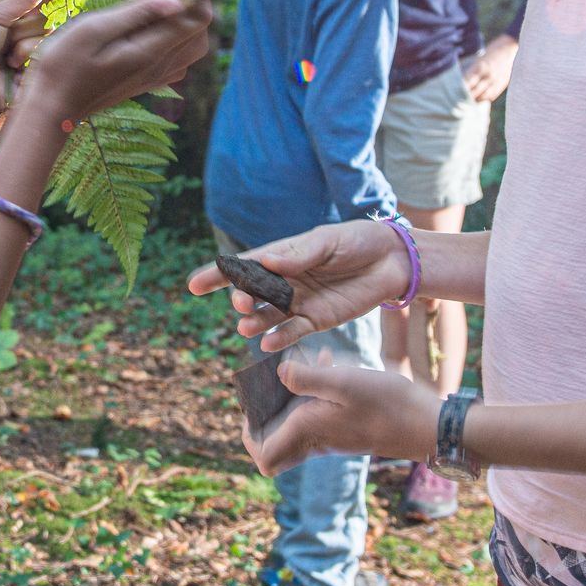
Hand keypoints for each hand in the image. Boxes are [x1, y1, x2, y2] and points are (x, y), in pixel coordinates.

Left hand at [0, 0, 53, 132]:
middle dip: (29, 26)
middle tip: (10, 35)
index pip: (38, 8)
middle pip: (46, 24)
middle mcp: (22, 44)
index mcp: (10, 26)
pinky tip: (13, 69)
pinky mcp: (33, 85)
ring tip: (7, 60)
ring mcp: (28, 64)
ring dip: (26, 47)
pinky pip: (46, 66)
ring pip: (48, 44)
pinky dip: (30, 63)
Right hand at [22, 0, 217, 122]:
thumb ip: (136, 14)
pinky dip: (177, 28)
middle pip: (200, 25)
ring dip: (189, 9)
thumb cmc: (61, 67)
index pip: (196, 13)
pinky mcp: (145, 79)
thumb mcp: (92, 30)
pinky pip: (177, 52)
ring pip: (192, 39)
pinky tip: (156, 18)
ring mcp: (155, 76)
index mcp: (150, 51)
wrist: (50, 111)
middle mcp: (160, 66)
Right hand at [186, 217, 411, 351]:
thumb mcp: (328, 241)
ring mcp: (300, 302)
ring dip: (254, 322)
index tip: (194, 285)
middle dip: (241, 299)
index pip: (244, 266)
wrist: (392, 261)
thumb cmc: (357, 241)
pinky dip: (278, 338)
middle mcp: (285, 281)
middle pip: (252, 293)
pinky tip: (266, 343)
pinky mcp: (317, 320)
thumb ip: (300, 254)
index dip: (217, 275)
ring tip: (246, 326)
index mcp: (283, 256)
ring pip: (267, 316)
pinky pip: (292, 332)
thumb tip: (268, 263)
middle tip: (242, 303)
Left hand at [244, 358, 440, 476]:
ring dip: (293, 398)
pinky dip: (316, 392)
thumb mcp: (345, 382)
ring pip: (297, 425)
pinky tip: (330, 362)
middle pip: (276, 446)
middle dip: (267, 416)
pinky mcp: (348, 427)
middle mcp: (317, 440)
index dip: (250, 438)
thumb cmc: (388, 404)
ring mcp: (333, 436)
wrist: (430, 425)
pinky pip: (319, 414)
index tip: (254, 408)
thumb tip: (279, 374)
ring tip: (304, 365)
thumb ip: (307, 378)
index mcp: (308, 432)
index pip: (264, 459)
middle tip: (271, 386)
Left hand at [461, 34, 518, 102]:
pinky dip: (483, 98)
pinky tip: (478, 98)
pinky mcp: (502, 84)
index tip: (451, 93)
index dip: (459, 89)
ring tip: (466, 101)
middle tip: (456, 100)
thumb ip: (472, 70)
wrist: (510, 47)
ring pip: (482, 96)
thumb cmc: (492, 50)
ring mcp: (496, 81)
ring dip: (474, 99)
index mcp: (480, 67)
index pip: (467, 83)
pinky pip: (491, 96)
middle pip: (474, 92)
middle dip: (465, 97)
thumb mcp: (479, 58)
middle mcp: (488, 76)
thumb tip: (462, 81)